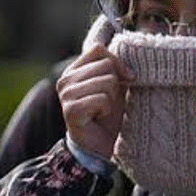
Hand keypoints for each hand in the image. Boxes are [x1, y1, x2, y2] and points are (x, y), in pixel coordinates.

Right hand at [57, 44, 134, 159]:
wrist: (99, 147)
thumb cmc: (107, 116)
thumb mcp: (115, 86)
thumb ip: (116, 68)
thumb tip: (131, 51)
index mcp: (73, 70)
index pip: (98, 49)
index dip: (118, 63)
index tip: (127, 79)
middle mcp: (64, 79)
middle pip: (106, 65)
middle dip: (116, 86)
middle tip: (107, 102)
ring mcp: (66, 94)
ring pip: (107, 82)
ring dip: (112, 99)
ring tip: (102, 110)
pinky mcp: (71, 109)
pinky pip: (102, 99)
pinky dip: (107, 110)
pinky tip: (98, 117)